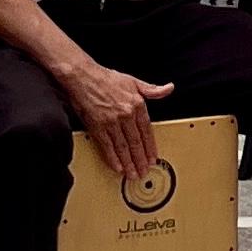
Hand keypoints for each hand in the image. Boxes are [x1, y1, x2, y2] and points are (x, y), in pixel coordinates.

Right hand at [58, 57, 168, 178]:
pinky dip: (112, 158)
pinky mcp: (96, 126)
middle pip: (136, 142)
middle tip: (144, 171)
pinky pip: (106, 146)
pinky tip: (117, 167)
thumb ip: (152, 89)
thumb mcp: (134, 81)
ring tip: (133, 173)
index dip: (150, 146)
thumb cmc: (106, 79)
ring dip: (128, 162)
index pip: (147, 131)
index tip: (153, 157)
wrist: (83, 77)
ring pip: (123, 147)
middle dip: (140, 159)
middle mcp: (126, 115)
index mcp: (137, 105)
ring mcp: (111, 122)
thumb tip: (168, 89)